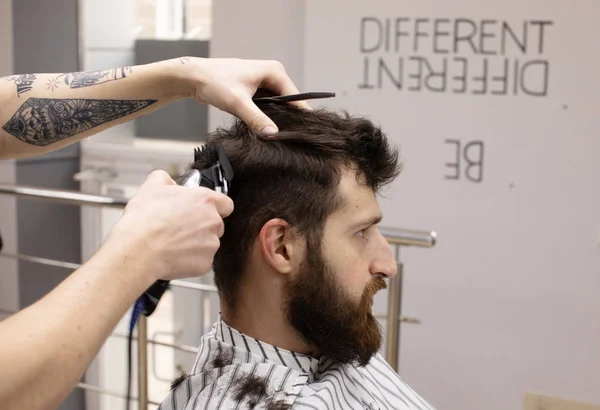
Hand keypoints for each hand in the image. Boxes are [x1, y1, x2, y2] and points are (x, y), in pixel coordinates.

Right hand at [107, 170, 233, 281]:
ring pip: (209, 243)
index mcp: (205, 200)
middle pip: (216, 224)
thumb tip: (168, 181)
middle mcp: (213, 221)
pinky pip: (202, 260)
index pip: (225, 203)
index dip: (215, 206)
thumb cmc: (145, 220)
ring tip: (174, 242)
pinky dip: (191, 259)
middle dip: (202, 226)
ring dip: (196, 243)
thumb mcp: (151, 187)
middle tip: (181, 227)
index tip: (204, 210)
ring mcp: (211, 243)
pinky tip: (174, 255)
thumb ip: (165, 178)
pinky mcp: (205, 263)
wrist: (138, 250)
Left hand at [185, 58, 309, 135]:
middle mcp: (272, 74)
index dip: (298, 116)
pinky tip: (263, 128)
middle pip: (288, 102)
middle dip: (285, 118)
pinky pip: (266, 105)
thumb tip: (273, 134)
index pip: (296, 97)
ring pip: (277, 105)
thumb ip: (257, 119)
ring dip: (273, 118)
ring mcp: (263, 82)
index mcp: (274, 71)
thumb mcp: (238, 103)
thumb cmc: (214, 82)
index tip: (299, 134)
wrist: (193, 77)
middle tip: (286, 138)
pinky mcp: (254, 89)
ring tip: (274, 134)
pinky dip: (264, 115)